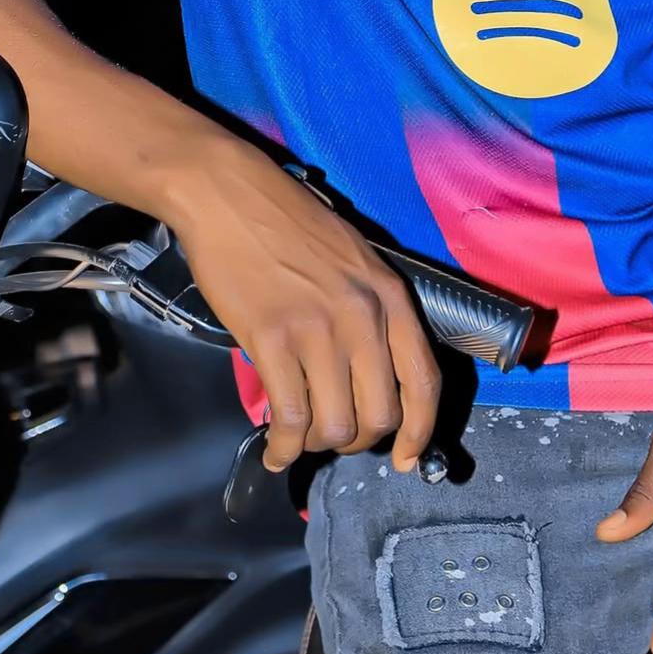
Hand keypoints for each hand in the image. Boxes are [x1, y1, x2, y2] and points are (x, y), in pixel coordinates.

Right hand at [176, 145, 440, 474]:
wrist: (228, 194)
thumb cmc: (287, 222)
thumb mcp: (352, 259)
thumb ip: (370, 312)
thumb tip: (370, 375)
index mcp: (389, 296)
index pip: (424, 382)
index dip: (420, 433)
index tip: (406, 459)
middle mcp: (363, 317)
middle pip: (380, 415)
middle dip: (357, 440)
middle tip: (331, 435)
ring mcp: (317, 329)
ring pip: (335, 426)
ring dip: (315, 443)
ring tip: (298, 435)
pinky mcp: (271, 339)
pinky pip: (289, 417)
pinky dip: (281, 446)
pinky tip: (271, 448)